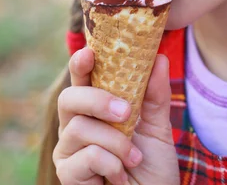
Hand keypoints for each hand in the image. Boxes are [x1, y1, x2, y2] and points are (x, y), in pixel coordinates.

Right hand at [53, 47, 179, 184]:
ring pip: (80, 128)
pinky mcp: (67, 174)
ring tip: (134, 156)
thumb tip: (159, 57)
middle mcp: (75, 124)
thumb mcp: (159, 127)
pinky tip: (121, 175)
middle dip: (97, 100)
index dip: (80, 63)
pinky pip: (87, 156)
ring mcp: (68, 150)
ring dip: (116, 141)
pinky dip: (112, 164)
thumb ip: (156, 94)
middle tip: (126, 111)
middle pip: (68, 97)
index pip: (81, 78)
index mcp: (94, 107)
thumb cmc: (150, 166)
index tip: (89, 53)